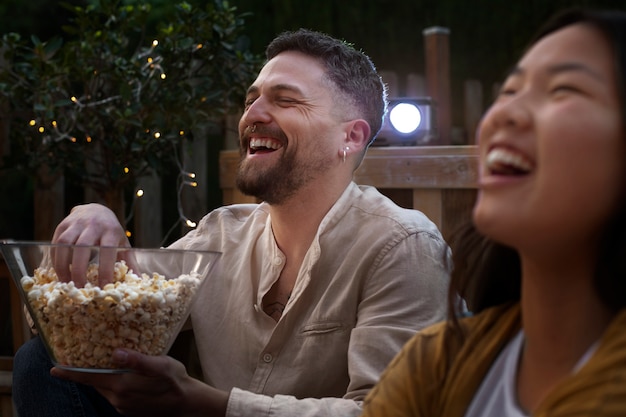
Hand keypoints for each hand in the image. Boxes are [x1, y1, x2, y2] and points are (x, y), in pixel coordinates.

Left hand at [50, 349, 228, 416]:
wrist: (187, 403)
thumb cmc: (176, 381)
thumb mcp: (161, 365)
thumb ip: (138, 360)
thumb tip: (116, 353)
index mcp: (123, 386)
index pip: (91, 378)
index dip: (72, 373)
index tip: (54, 368)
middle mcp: (118, 399)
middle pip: (96, 382)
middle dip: (87, 371)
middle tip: (80, 356)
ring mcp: (122, 406)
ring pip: (105, 388)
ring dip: (101, 377)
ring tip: (102, 363)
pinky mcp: (128, 410)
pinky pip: (114, 395)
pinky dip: (112, 384)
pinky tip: (120, 375)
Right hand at [51, 203, 129, 285]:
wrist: (97, 210)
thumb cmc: (112, 232)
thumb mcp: (123, 244)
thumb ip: (130, 262)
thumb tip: (139, 281)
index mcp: (111, 230)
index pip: (108, 250)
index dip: (105, 269)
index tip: (102, 286)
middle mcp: (93, 225)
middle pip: (82, 247)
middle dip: (79, 270)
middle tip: (79, 288)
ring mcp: (76, 223)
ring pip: (65, 244)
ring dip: (63, 265)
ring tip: (66, 282)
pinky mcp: (63, 225)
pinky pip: (56, 243)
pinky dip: (56, 259)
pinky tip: (59, 271)